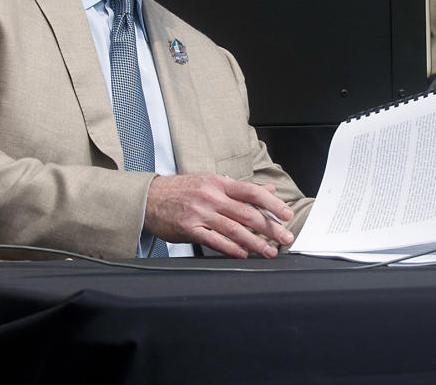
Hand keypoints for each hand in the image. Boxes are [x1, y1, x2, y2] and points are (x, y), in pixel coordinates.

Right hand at [144, 174, 294, 258]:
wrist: (149, 198)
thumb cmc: (182, 190)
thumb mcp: (212, 182)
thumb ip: (240, 189)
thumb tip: (268, 190)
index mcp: (220, 183)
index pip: (252, 192)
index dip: (272, 203)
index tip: (286, 214)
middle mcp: (212, 197)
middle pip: (247, 213)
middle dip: (269, 227)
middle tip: (285, 237)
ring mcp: (200, 213)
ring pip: (234, 229)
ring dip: (255, 242)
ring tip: (269, 251)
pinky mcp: (189, 229)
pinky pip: (214, 240)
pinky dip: (231, 248)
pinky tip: (243, 254)